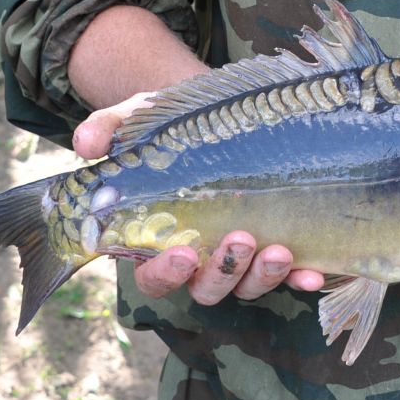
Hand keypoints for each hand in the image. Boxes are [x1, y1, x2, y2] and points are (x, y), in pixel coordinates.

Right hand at [75, 93, 326, 302]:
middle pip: (205, 288)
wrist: (217, 111)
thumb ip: (108, 129)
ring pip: (246, 286)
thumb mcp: (136, 118)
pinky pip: (288, 274)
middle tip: (240, 241)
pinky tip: (315, 269)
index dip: (165, 273)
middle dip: (223, 272)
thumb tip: (85, 142)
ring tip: (279, 251)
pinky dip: (301, 276)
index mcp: (156, 239)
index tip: (182, 253)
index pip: (152, 276)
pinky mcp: (274, 245)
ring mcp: (238, 257)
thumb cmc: (168, 125)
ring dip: (263, 276)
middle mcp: (199, 258)